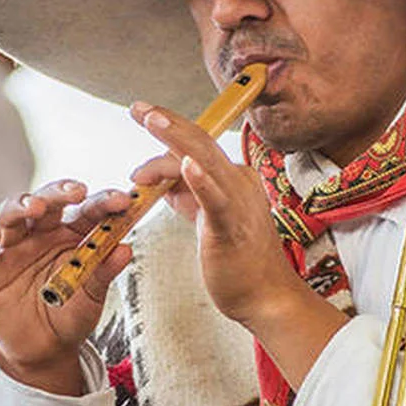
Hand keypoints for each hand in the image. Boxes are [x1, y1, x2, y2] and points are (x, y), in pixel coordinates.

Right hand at [0, 180, 132, 394]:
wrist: (45, 348)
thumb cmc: (73, 313)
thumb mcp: (93, 296)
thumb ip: (105, 272)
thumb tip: (125, 249)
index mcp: (74, 235)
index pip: (89, 210)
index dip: (105, 201)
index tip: (122, 200)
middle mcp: (43, 234)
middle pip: (48, 202)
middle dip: (60, 192)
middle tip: (76, 191)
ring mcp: (15, 248)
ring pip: (11, 216)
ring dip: (22, 206)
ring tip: (35, 208)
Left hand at [130, 103, 348, 388]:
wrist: (267, 297)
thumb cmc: (239, 261)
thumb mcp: (209, 219)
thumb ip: (190, 196)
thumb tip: (167, 178)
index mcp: (234, 180)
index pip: (196, 148)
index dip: (169, 131)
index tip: (146, 116)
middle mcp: (238, 183)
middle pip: (199, 143)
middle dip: (167, 123)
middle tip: (138, 108)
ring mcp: (237, 202)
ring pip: (204, 161)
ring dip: (175, 139)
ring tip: (151, 119)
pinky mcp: (231, 228)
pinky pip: (215, 200)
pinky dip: (201, 181)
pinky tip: (186, 165)